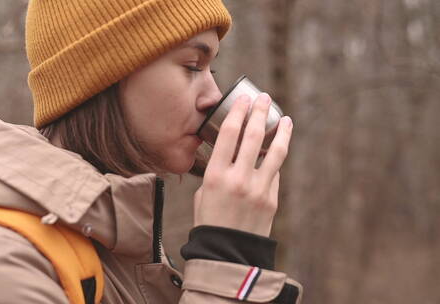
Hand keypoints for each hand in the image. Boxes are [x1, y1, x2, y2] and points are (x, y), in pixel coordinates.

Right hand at [194, 93, 292, 236]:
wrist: (226, 253)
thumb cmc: (209, 221)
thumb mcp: (202, 194)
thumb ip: (217, 172)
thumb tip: (231, 155)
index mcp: (214, 175)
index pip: (228, 134)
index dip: (238, 112)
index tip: (244, 99)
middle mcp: (237, 178)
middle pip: (253, 136)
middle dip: (260, 112)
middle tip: (264, 99)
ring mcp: (258, 189)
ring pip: (275, 151)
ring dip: (282, 131)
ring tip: (285, 119)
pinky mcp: (272, 199)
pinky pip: (275, 173)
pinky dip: (276, 160)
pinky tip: (277, 152)